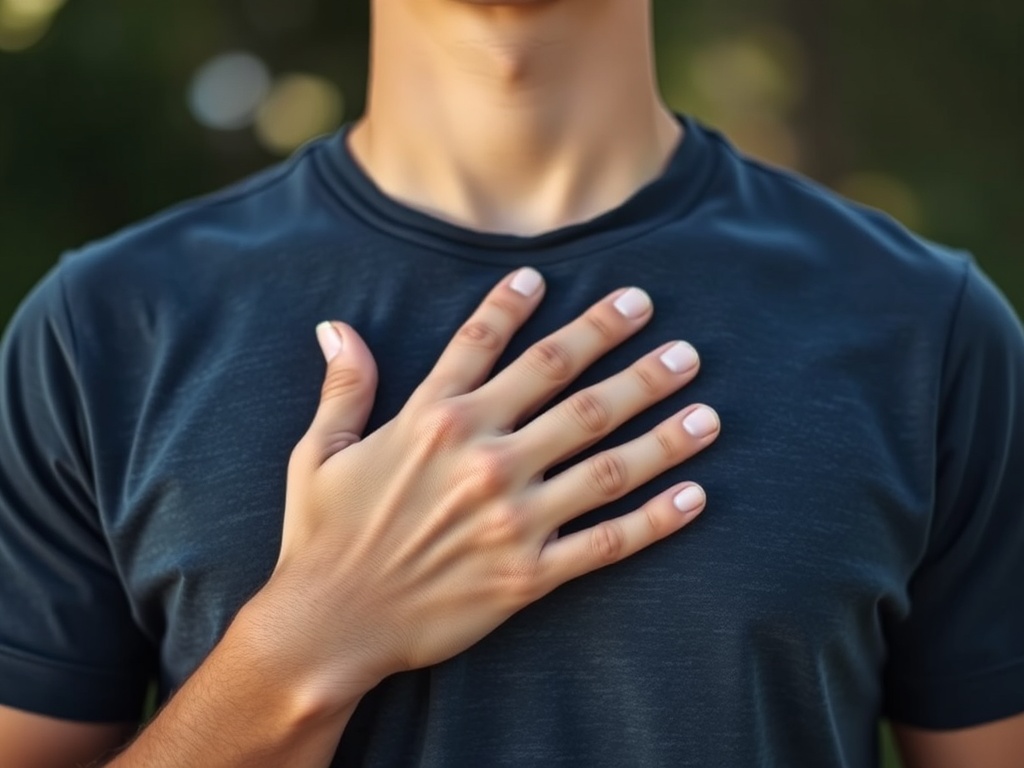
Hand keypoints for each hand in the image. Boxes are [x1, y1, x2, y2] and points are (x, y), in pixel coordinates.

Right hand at [261, 267, 719, 708]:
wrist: (328, 627)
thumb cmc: (322, 536)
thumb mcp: (320, 452)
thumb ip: (343, 387)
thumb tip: (336, 327)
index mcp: (431, 421)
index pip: (485, 342)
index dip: (517, 304)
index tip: (549, 278)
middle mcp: (482, 457)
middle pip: (570, 390)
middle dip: (624, 352)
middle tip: (669, 331)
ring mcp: (512, 516)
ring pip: (606, 462)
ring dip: (662, 431)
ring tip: (706, 406)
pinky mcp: (528, 573)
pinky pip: (605, 542)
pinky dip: (655, 520)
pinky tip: (695, 495)